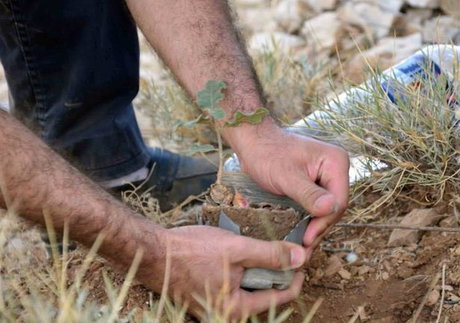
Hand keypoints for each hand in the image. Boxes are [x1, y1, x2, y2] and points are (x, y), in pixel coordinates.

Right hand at [138, 225, 305, 318]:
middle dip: (275, 270)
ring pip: (249, 288)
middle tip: (279, 247)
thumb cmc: (191, 251)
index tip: (301, 256)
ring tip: (256, 248)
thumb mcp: (236, 248)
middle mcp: (227, 314)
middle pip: (265, 293)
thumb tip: (300, 257)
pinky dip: (241, 271)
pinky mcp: (206, 298)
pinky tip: (236, 255)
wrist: (152, 253)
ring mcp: (215, 308)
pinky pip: (233, 286)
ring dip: (257, 269)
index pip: (281, 296)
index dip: (295, 275)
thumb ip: (270, 254)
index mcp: (238, 309)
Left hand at [231, 122, 349, 256]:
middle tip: (304, 249)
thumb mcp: (286, 176)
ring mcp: (324, 176)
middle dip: (319, 227)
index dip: (324, 222)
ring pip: (325, 208)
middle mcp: (334, 168)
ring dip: (313, 226)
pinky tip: (299, 233)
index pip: (339, 200)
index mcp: (335, 162)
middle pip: (333, 206)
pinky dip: (308, 218)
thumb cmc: (267, 153)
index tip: (308, 239)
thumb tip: (329, 209)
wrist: (252, 141)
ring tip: (301, 246)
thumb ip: (308, 193)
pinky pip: (315, 204)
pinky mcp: (313, 183)